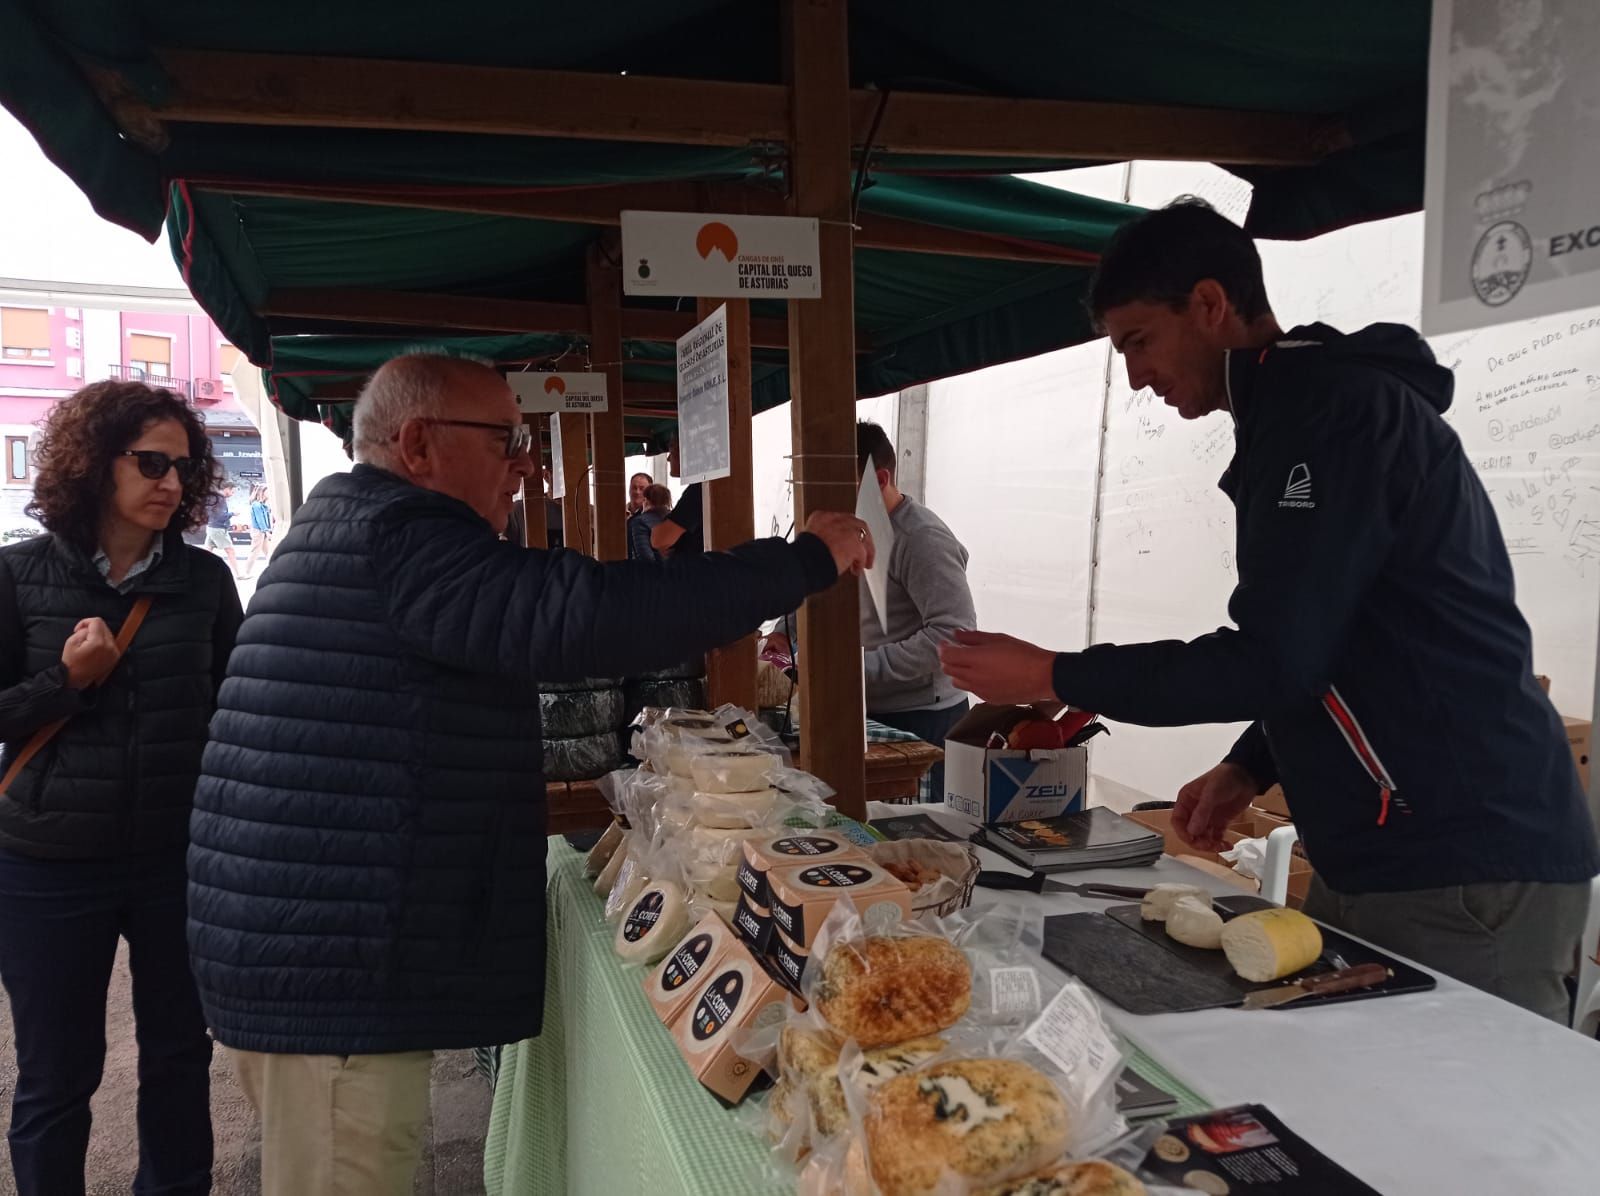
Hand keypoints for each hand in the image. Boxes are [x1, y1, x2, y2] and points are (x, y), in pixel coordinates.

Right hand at [61, 617, 120, 689]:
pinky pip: (111, 642)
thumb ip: (82, 631)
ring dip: (97, 634)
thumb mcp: (71, 642)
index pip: (97, 622)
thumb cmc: (71, 662)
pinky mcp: (115, 656)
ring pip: (108, 633)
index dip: (85, 622)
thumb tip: (89, 628)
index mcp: (99, 642)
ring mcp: (114, 652)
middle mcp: (110, 646)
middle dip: (91, 628)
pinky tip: (93, 648)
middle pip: (104, 626)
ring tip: (87, 643)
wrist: (76, 679)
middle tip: (81, 636)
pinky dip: (102, 641)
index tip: (77, 630)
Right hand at [804, 511, 873, 575]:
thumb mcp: (809, 541)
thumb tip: (829, 549)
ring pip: (863, 536)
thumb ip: (822, 540)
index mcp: (821, 518)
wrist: (804, 562)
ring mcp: (847, 530)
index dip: (846, 530)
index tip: (848, 538)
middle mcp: (836, 520)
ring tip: (864, 562)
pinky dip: (861, 562)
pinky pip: (862, 553)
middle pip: (856, 524)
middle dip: (860, 537)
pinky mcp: (855, 544)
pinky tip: (857, 570)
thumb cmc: (803, 557)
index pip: (839, 519)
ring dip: (865, 550)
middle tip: (863, 549)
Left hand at [938, 630, 1056, 703]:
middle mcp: (974, 677)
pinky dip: (970, 682)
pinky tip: (982, 674)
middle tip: (955, 651)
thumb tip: (957, 635)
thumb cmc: (1024, 655)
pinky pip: (971, 690)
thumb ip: (973, 637)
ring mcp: (980, 690)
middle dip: (948, 659)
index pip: (946, 656)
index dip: (942, 648)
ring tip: (968, 663)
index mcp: (975, 659)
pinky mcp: (988, 699)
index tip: (945, 643)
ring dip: (957, 672)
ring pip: (957, 682)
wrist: (1043, 677)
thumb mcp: (998, 639)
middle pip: (948, 669)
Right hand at [1173, 762, 1258, 851]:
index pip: (1178, 821)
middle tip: (1209, 845)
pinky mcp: (1220, 822)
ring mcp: (1207, 817)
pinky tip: (1227, 845)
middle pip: (1189, 832)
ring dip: (1210, 845)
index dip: (1183, 833)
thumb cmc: (1225, 777)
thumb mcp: (1211, 793)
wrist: (1246, 776)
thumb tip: (1192, 831)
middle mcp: (1194, 810)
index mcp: (1186, 800)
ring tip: (1221, 846)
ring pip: (1202, 837)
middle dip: (1198, 841)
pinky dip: (1220, 843)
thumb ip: (1201, 812)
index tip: (1192, 840)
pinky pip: (1216, 837)